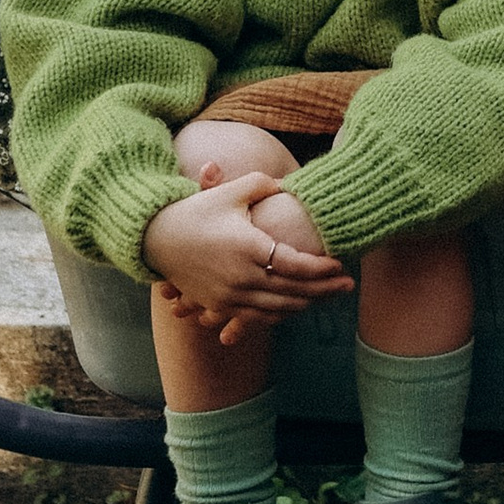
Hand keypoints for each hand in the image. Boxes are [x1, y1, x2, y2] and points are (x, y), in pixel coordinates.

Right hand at [143, 183, 353, 346]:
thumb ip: (264, 185)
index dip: (321, 268)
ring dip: (307, 304)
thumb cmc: (196, 210)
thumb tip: (292, 186)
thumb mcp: (232, 191)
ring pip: (279, 308)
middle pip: (293, 291)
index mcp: (247, 247)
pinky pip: (259, 317)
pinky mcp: (220, 305)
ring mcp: (229, 296)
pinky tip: (298, 306)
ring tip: (329, 296)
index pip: (295, 265)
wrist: (155, 239)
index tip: (340, 264)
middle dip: (324, 290)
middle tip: (348, 285)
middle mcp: (240, 277)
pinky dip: (282, 313)